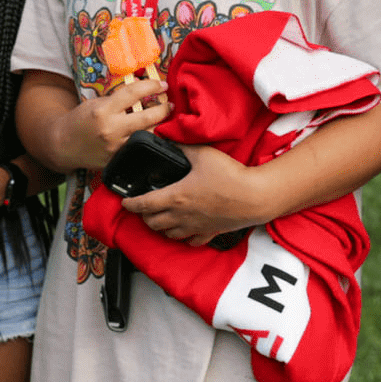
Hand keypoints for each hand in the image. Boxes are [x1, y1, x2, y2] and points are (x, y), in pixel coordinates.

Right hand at [52, 78, 171, 171]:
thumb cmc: (80, 120)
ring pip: (148, 135)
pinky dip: (146, 140)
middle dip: (164, 109)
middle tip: (170, 104)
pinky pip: (139, 148)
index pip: (134, 93)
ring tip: (160, 119)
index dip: (151, 86)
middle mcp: (111, 129)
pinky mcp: (117, 160)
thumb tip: (143, 93)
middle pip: (148, 117)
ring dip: (158, 126)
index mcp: (104, 110)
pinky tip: (149, 134)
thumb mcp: (96, 103)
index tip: (162, 85)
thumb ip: (118, 100)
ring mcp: (116, 147)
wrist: (63, 145)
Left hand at [120, 144, 266, 244]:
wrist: (255, 197)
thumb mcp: (203, 154)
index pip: (144, 204)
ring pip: (169, 235)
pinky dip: (183, 237)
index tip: (125, 202)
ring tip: (160, 219)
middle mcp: (182, 216)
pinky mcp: (210, 233)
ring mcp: (195, 227)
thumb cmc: (230, 176)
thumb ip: (182, 147)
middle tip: (143, 208)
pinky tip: (184, 231)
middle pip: (153, 223)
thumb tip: (168, 139)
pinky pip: (191, 241)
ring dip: (160, 228)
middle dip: (144, 217)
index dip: (131, 204)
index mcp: (176, 196)